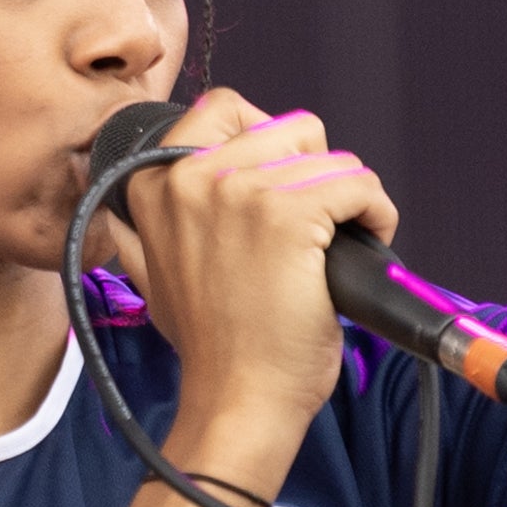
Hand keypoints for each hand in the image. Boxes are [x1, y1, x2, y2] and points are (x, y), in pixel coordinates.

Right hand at [109, 90, 397, 454]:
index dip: (271, 140)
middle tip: (319, 221)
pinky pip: (360, 183)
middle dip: (316, 170)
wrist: (237, 399)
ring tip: (343, 240)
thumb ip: (144, 229)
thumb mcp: (152, 273)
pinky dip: (377, 213)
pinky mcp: (291, 215)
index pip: (226, 107)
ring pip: (332, 157)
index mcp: (152, 181)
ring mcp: (242, 192)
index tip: (287, 180)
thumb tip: (129, 212)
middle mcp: (192, 175)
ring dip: (350, 197)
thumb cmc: (212, 347)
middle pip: (290, 127)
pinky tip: (369, 242)